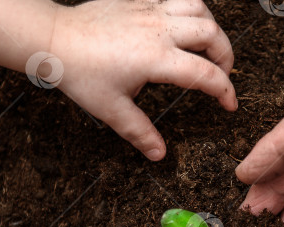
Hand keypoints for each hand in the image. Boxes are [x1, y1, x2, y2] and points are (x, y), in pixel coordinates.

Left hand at [51, 0, 236, 160]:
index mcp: (156, 59)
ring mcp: (151, 11)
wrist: (54, 38)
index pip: (206, 74)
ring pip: (200, 9)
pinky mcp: (141, 1)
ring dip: (212, 28)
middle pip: (212, 35)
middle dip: (226, 56)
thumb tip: (158, 154)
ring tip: (209, 48)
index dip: (225, 91)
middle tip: (223, 75)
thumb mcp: (111, 109)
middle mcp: (159, 30)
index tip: (229, 104)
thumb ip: (140, 132)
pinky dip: (190, 12)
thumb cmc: (79, 71)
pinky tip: (184, 28)